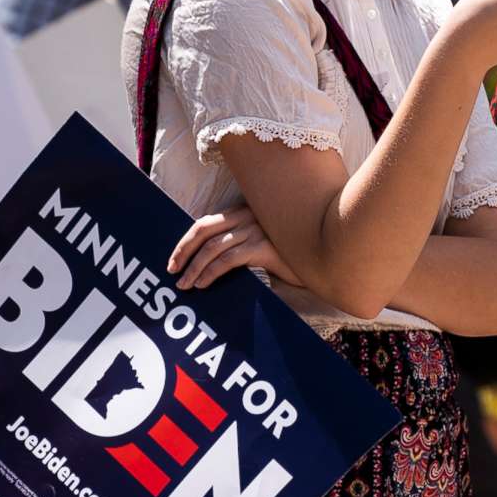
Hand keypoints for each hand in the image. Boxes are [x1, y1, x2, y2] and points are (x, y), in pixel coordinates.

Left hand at [168, 204, 305, 289]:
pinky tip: (203, 284)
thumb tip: (210, 263)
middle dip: (183, 251)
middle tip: (172, 270)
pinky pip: (228, 260)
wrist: (324, 261)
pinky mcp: (263, 246)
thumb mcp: (263, 245)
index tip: (175, 259)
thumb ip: (241, 245)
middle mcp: (249, 215)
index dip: (186, 240)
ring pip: (213, 248)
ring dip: (194, 268)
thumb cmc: (293, 256)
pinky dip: (210, 272)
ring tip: (185, 285)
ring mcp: (256, 229)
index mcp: (247, 210)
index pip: (207, 222)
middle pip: (204, 229)